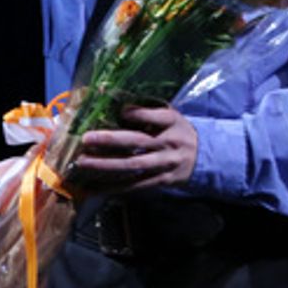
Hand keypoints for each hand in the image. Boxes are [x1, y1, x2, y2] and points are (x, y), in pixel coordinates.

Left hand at [73, 104, 198, 192]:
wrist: (203, 156)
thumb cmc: (178, 131)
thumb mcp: (170, 116)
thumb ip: (147, 110)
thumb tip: (114, 100)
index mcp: (172, 122)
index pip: (156, 116)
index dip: (138, 114)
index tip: (120, 111)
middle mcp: (169, 142)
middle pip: (138, 141)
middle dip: (111, 140)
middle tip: (86, 138)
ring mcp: (165, 163)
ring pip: (133, 165)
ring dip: (106, 165)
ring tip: (83, 163)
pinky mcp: (162, 180)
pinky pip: (136, 185)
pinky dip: (114, 187)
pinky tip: (95, 187)